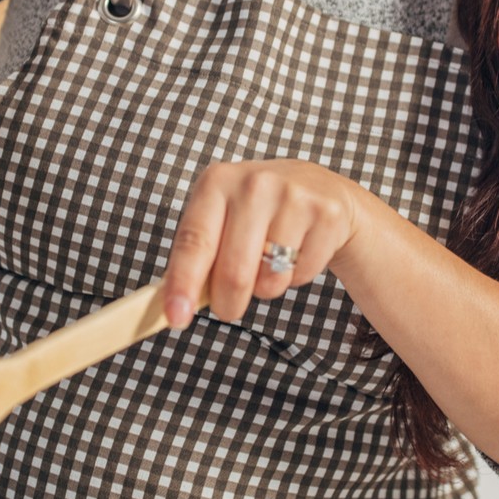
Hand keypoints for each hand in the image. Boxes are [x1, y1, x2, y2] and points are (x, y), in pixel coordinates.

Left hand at [161, 160, 368, 329]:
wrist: (321, 190)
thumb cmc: (256, 213)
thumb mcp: (222, 218)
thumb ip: (196, 256)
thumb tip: (172, 306)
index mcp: (217, 182)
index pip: (194, 242)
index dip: (183, 283)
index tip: (176, 316)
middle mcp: (254, 183)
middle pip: (233, 271)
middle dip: (228, 303)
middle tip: (228, 308)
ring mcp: (293, 196)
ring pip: (270, 279)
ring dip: (266, 287)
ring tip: (270, 261)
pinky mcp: (326, 214)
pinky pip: (302, 274)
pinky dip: (296, 277)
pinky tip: (297, 251)